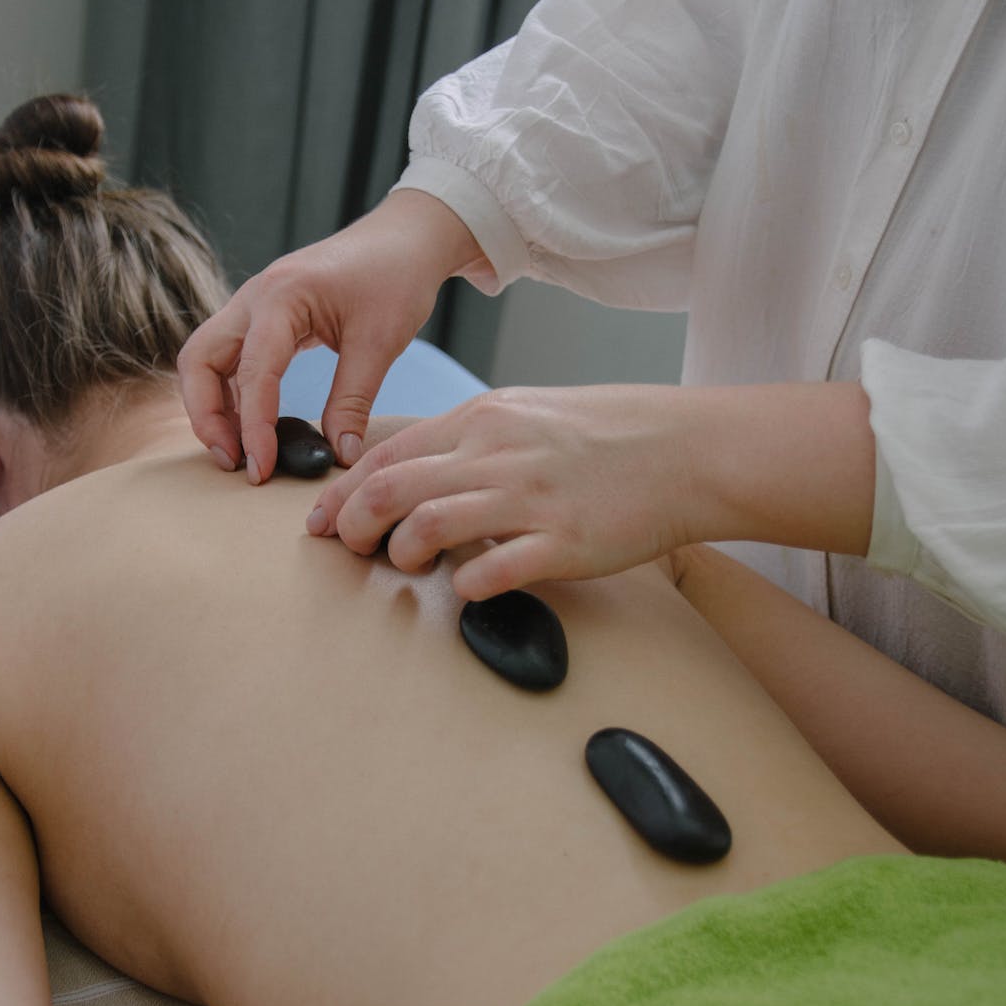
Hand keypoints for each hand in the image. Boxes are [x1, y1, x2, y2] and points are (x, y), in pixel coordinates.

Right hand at [177, 191, 487, 481]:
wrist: (405, 238)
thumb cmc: (396, 277)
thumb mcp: (381, 343)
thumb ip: (353, 401)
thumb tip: (340, 455)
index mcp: (282, 296)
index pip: (252, 373)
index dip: (253, 427)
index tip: (261, 469)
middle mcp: (255, 297)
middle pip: (198, 360)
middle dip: (206, 416)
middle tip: (234, 462)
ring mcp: (253, 304)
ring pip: (205, 358)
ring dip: (212, 406)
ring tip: (240, 451)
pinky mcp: (263, 316)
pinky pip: (228, 357)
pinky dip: (230, 392)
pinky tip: (253, 424)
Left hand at [308, 386, 699, 599]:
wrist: (685, 450)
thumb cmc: (608, 434)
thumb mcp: (527, 415)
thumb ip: (470, 442)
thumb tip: (416, 473)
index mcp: (483, 420)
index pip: (387, 454)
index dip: (341, 492)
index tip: (320, 520)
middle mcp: (497, 454)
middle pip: (390, 489)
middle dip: (351, 526)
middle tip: (347, 549)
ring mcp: (529, 498)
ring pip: (427, 527)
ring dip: (400, 555)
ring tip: (405, 567)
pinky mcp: (562, 542)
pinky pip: (491, 572)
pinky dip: (466, 587)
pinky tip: (469, 590)